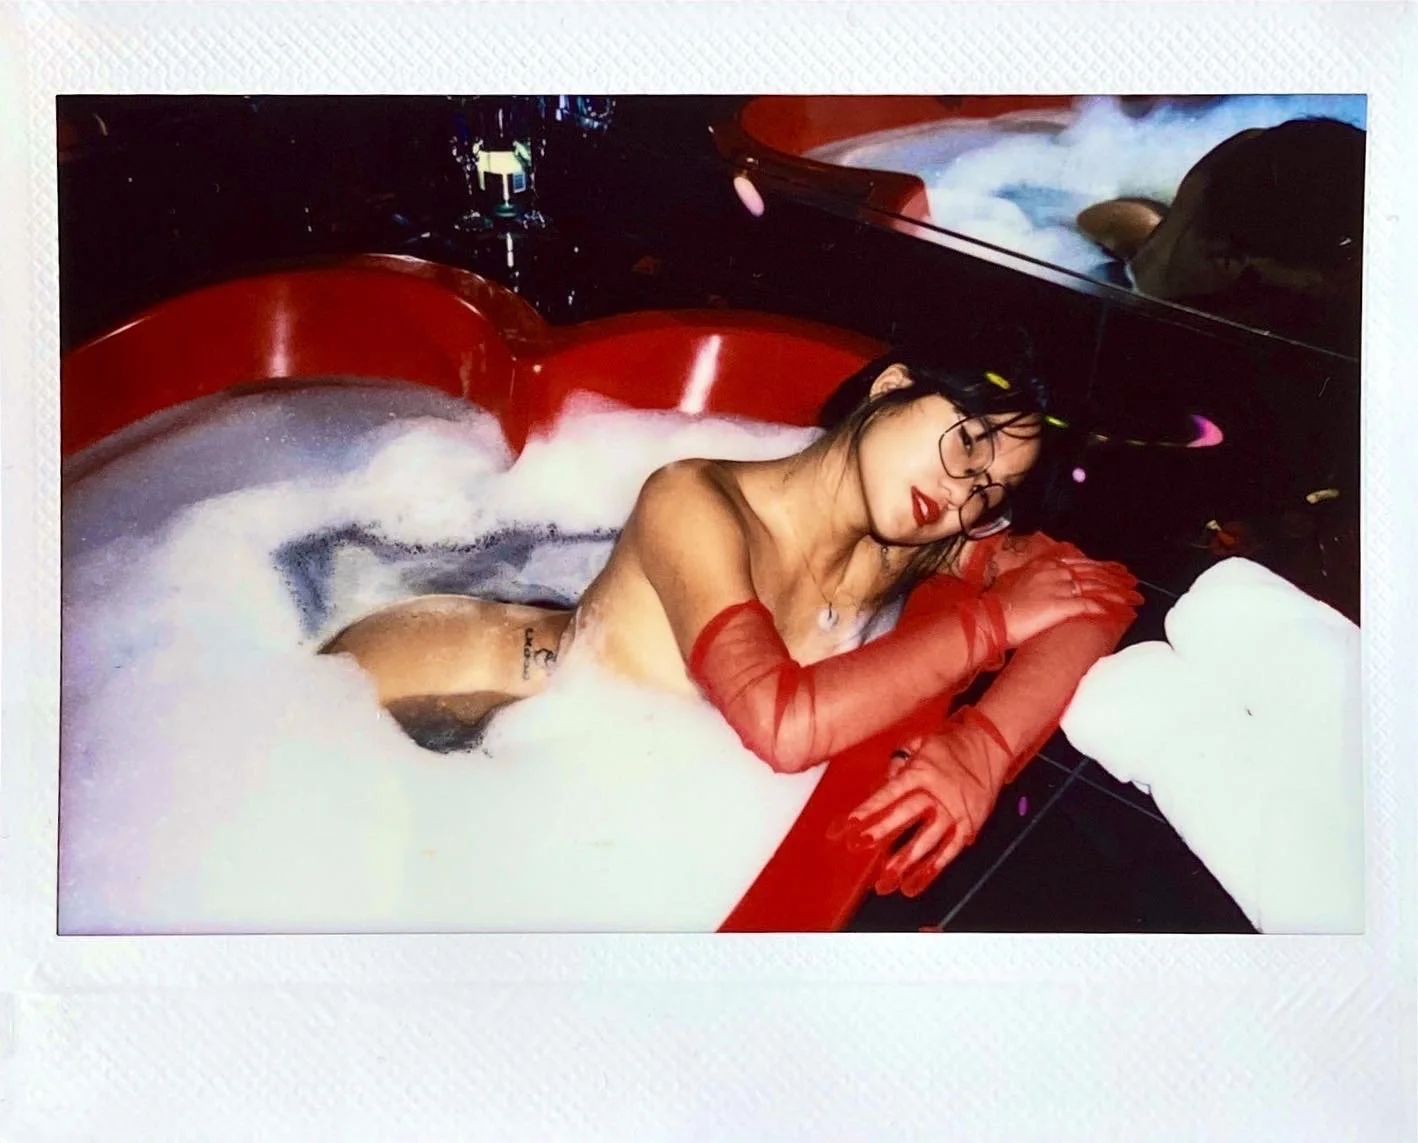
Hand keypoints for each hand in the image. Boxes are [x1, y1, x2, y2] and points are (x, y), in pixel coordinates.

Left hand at [833, 707, 1009, 897]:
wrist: (991, 743)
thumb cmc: (952, 743)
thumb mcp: (921, 742)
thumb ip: (898, 762)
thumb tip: (881, 782)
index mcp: (923, 771)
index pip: (891, 792)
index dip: (870, 808)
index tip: (851, 823)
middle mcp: (938, 793)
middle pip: (906, 815)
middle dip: (882, 833)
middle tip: (861, 847)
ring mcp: (955, 811)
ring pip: (928, 840)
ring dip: (906, 861)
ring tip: (886, 880)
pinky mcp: (969, 825)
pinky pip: (950, 851)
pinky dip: (932, 869)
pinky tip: (915, 883)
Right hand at [991, 556, 1140, 647]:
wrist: (989, 618)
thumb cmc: (996, 604)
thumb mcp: (1013, 582)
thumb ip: (1030, 578)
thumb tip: (1035, 580)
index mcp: (1043, 566)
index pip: (1078, 562)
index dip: (1099, 566)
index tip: (1114, 569)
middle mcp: (1054, 573)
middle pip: (1092, 572)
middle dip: (1115, 578)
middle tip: (1133, 582)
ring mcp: (1058, 588)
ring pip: (1095, 587)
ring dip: (1118, 593)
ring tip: (1134, 597)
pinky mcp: (1061, 606)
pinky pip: (1090, 606)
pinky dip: (1107, 608)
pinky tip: (1119, 611)